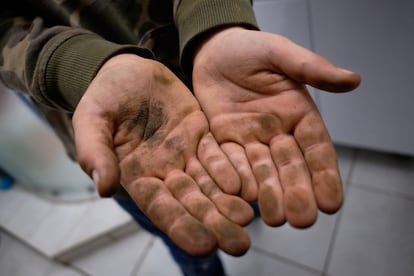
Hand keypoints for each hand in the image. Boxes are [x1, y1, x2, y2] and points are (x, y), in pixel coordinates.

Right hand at [72, 54, 252, 255]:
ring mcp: (184, 154)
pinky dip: (229, 170)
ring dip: (228, 202)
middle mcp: (164, 171)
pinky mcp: (200, 135)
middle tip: (239, 244)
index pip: (161, 208)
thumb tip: (104, 187)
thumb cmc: (104, 96)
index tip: (204, 246)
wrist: (127, 70)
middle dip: (214, 223)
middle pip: (192, 203)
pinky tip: (245, 185)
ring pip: (209, 184)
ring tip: (248, 218)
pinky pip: (217, 155)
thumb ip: (94, 152)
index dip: (182, 227)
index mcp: (137, 175)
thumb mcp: (91, 120)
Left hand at [193, 28, 360, 227]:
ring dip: (270, 195)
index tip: (332, 203)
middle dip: (297, 193)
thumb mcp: (280, 53)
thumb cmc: (250, 48)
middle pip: (290, 167)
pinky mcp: (224, 141)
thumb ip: (311, 68)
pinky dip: (236, 178)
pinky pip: (230, 162)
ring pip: (262, 171)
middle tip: (302, 220)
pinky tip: (243, 196)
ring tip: (275, 219)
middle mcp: (277, 132)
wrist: (213, 50)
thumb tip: (353, 80)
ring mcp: (250, 140)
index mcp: (299, 114)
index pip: (316, 148)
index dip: (324, 175)